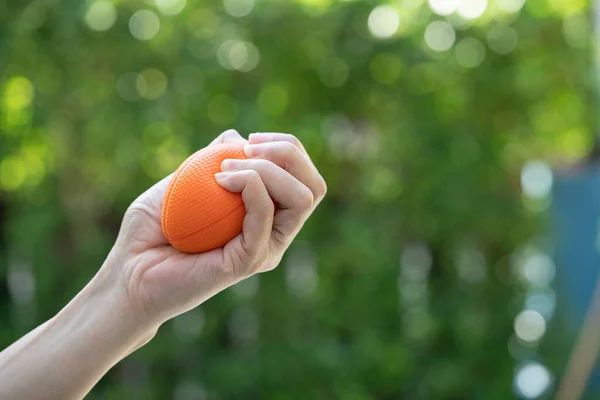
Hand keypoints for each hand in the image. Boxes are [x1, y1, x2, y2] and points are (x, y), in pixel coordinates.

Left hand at [104, 129, 326, 327]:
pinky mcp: (248, 262)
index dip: (288, 148)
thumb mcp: (184, 179)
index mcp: (266, 215)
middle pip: (314, 187)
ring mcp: (264, 249)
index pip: (304, 178)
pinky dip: (250, 185)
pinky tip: (219, 179)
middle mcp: (272, 233)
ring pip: (301, 199)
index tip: (249, 139)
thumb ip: (212, 159)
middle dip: (288, 154)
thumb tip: (237, 136)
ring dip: (268, 169)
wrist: (129, 270)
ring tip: (227, 168)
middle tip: (246, 149)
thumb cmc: (152, 229)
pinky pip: (265, 217)